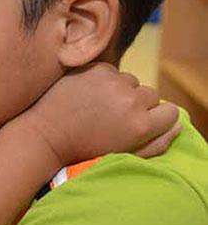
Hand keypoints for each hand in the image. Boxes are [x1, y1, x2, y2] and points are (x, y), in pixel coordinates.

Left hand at [23, 62, 179, 165]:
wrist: (45, 135)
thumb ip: (156, 143)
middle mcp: (131, 101)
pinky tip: (87, 94)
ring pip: (132, 82)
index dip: (155, 119)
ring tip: (97, 106)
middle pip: (151, 96)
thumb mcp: (122, 155)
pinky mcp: (97, 69)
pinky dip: (104, 80)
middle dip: (137, 105)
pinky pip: (112, 71)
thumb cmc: (83, 149)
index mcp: (141, 126)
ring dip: (121, 91)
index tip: (136, 124)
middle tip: (112, 117)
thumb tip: (178, 125)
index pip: (170, 112)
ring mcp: (114, 82)